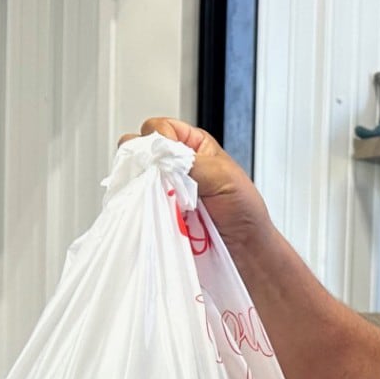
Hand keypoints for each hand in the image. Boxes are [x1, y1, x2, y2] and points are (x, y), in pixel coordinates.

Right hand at [118, 117, 270, 247]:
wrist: (244, 251)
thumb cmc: (244, 211)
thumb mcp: (223, 176)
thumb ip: (190, 161)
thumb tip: (160, 156)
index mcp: (193, 146)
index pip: (160, 127)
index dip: (158, 139)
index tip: (166, 158)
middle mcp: (174, 165)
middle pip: (140, 150)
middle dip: (144, 161)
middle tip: (160, 179)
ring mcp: (162, 189)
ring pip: (135, 177)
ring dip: (143, 186)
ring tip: (164, 200)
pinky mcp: (156, 212)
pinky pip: (138, 203)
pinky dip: (142, 207)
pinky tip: (157, 213)